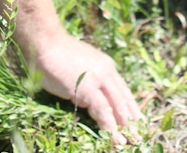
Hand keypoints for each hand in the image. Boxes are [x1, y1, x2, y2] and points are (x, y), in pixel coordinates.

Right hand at [36, 28, 141, 144]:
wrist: (47, 43)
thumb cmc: (58, 54)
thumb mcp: (81, 64)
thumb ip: (91, 77)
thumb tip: (92, 93)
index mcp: (106, 65)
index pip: (123, 91)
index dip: (131, 108)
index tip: (137, 121)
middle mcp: (107, 71)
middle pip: (124, 100)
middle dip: (132, 120)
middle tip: (139, 136)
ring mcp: (99, 79)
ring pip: (117, 107)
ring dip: (125, 128)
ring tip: (130, 142)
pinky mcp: (88, 89)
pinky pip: (103, 112)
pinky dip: (110, 128)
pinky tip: (114, 139)